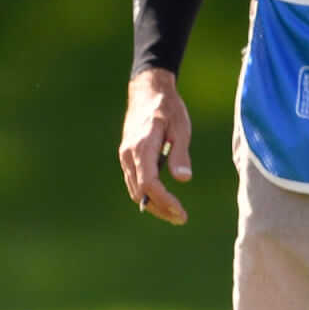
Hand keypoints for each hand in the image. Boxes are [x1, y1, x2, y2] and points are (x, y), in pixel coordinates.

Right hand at [119, 68, 192, 224]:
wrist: (147, 91)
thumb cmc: (167, 108)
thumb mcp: (180, 128)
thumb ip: (180, 154)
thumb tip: (183, 179)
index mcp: (141, 147)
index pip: (149, 183)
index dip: (164, 201)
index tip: (181, 211)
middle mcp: (128, 155)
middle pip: (140, 192)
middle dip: (160, 208)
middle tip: (181, 218)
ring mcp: (125, 157)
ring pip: (135, 190)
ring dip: (153, 205)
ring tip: (174, 214)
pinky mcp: (127, 157)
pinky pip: (134, 182)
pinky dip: (147, 195)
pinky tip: (163, 200)